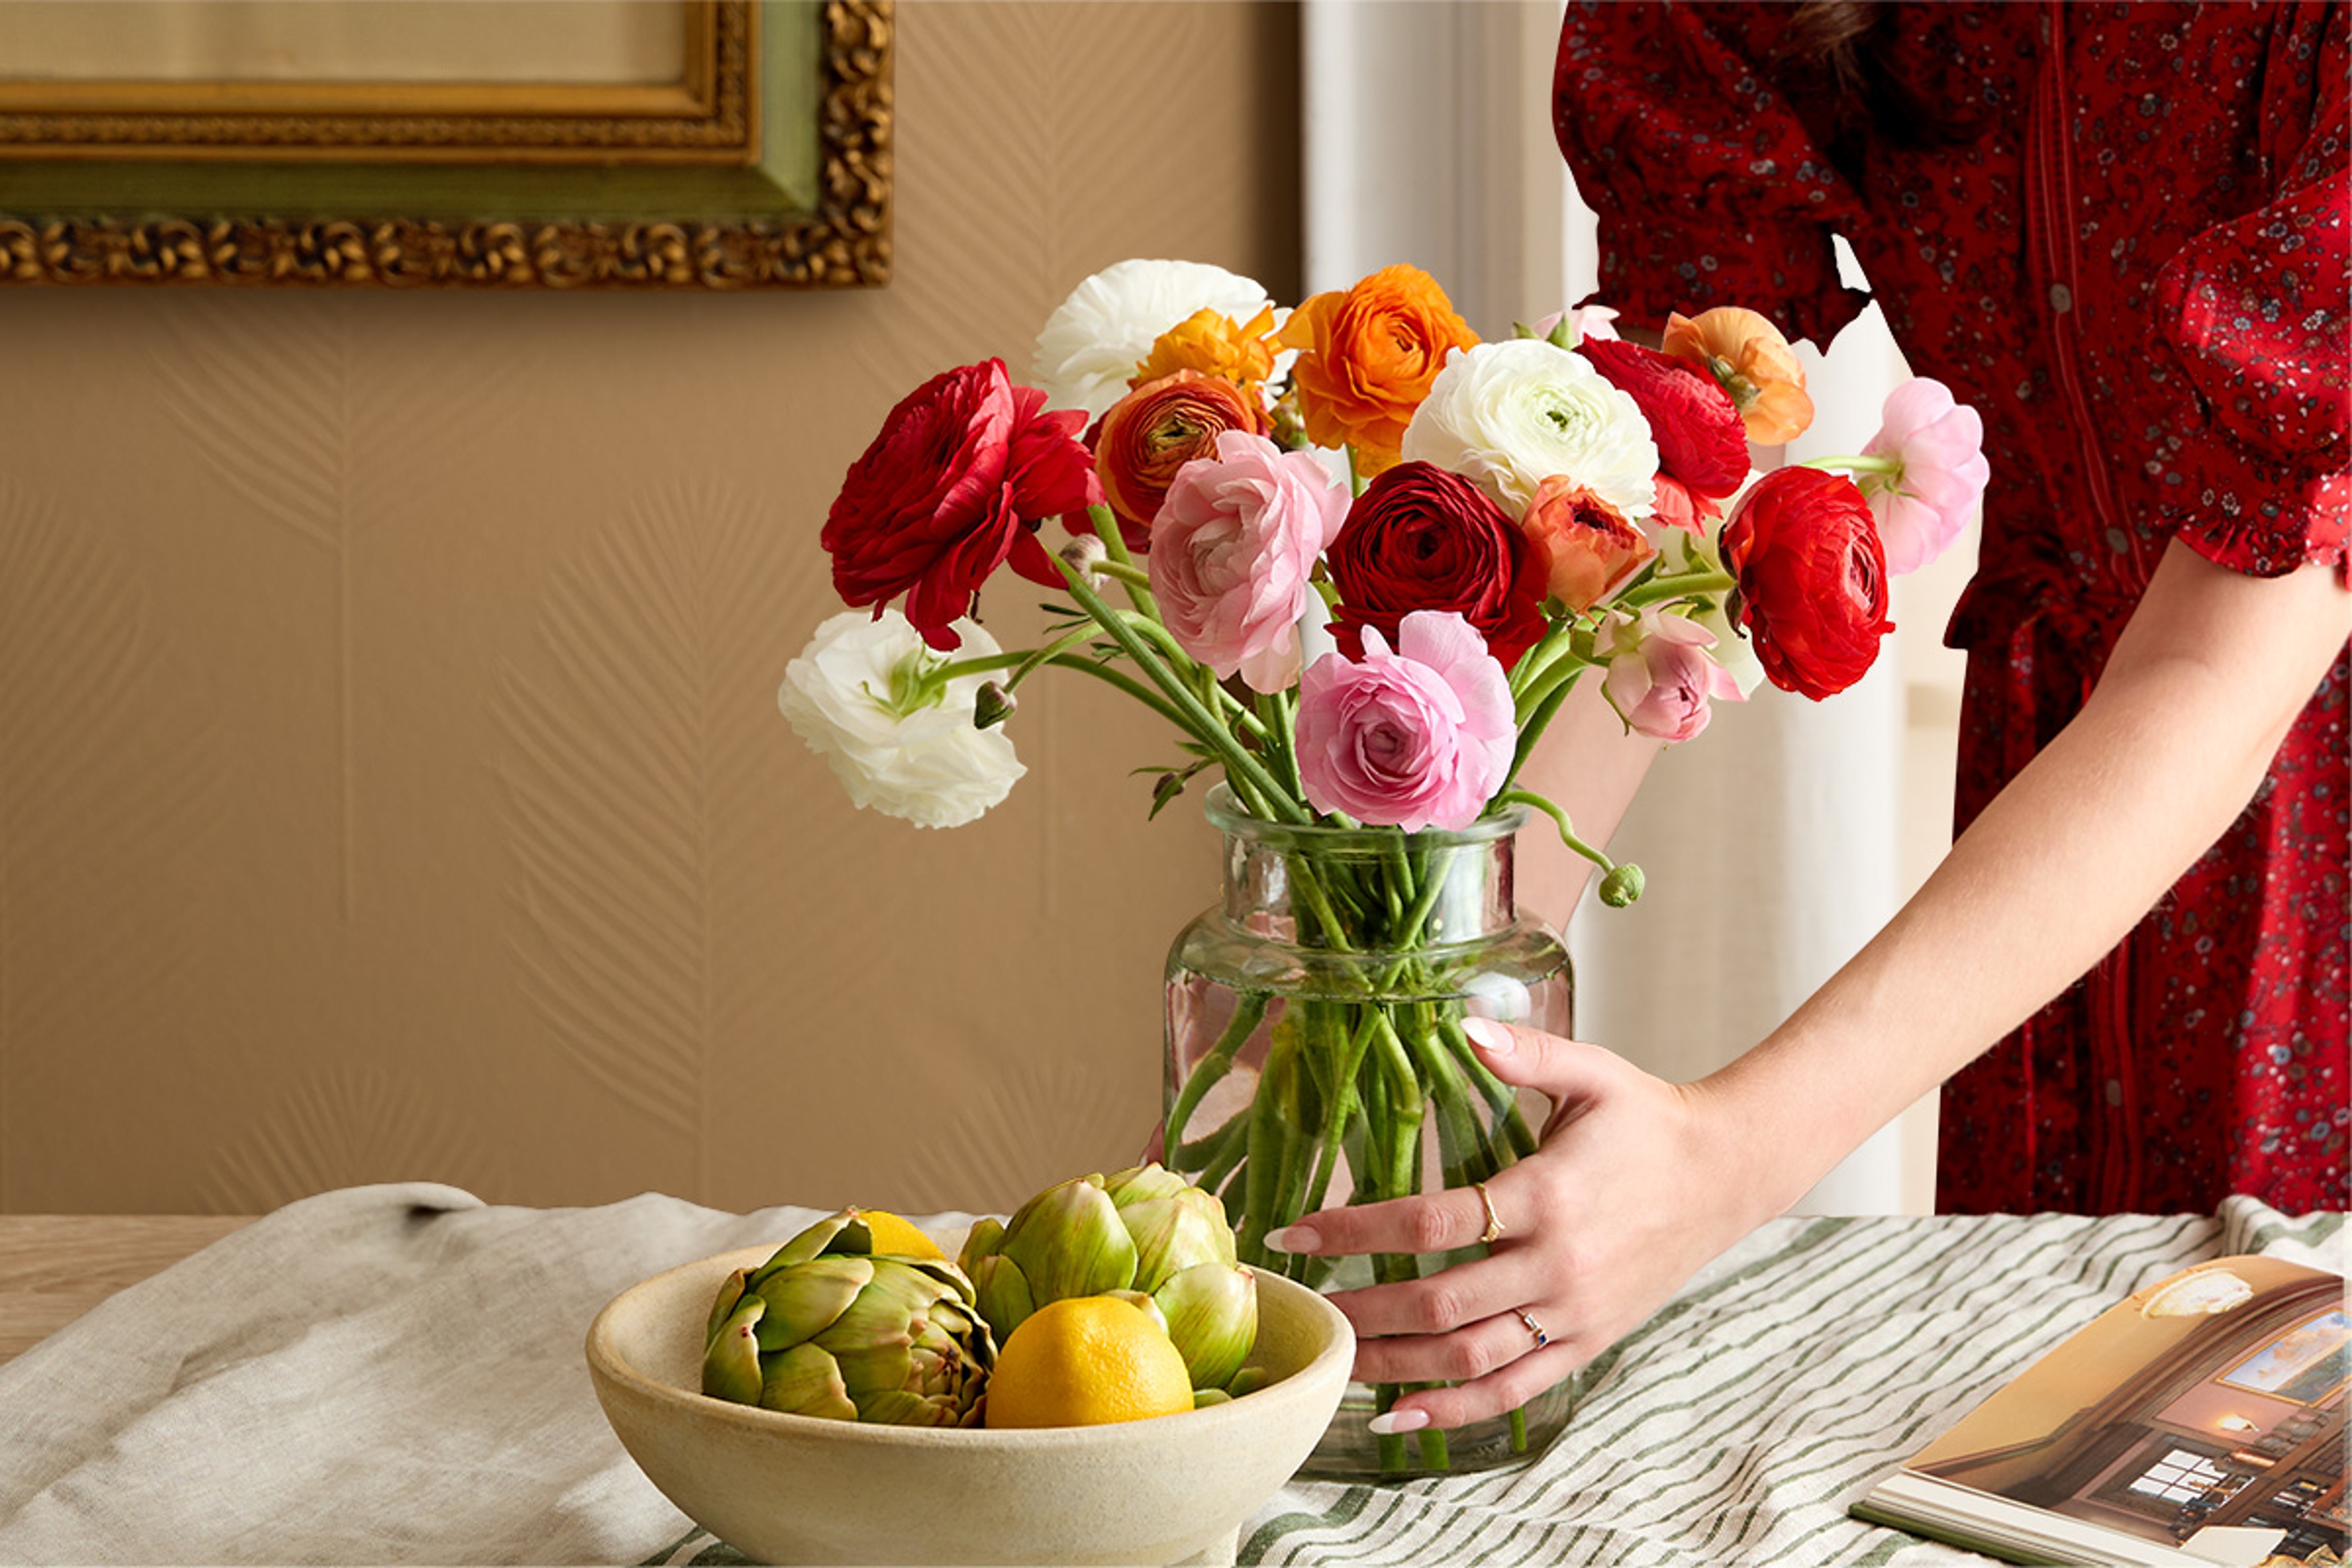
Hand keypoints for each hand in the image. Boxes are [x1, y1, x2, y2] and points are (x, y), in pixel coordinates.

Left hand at [1264, 1016, 1782, 1434]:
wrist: (1727, 1174)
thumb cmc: (1648, 1120)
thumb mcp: (1592, 1072)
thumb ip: (1526, 1053)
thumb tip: (1462, 1024)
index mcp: (1546, 1195)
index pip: (1432, 1223)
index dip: (1357, 1231)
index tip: (1296, 1231)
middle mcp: (1558, 1264)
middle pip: (1441, 1304)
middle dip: (1363, 1310)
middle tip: (1303, 1305)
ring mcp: (1574, 1312)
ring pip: (1470, 1359)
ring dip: (1395, 1366)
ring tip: (1335, 1359)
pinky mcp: (1588, 1342)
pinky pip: (1514, 1389)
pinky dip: (1455, 1410)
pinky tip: (1400, 1415)